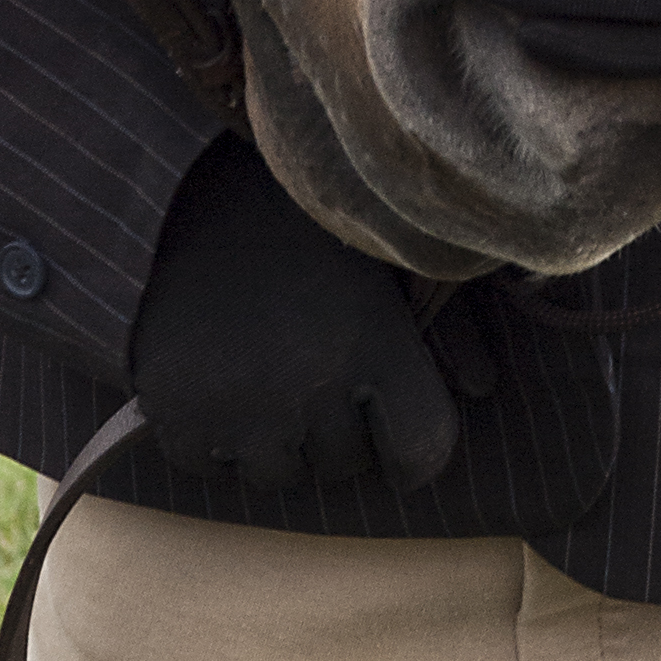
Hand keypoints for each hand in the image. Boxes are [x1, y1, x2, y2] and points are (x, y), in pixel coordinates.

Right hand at [127, 136, 490, 492]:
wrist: (178, 185)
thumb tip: (486, 388)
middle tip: (313, 364)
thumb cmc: (296, 215)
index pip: (423, 450)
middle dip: (337, 430)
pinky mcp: (175, 421)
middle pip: (346, 466)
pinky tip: (216, 375)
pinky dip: (215, 437)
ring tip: (265, 367)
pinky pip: (211, 468)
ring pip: (279, 476)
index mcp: (372, 341)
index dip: (414, 447)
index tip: (395, 428)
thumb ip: (443, 322)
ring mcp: (238, 412)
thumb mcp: (378, 254)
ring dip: (277, 439)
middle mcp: (310, 386)